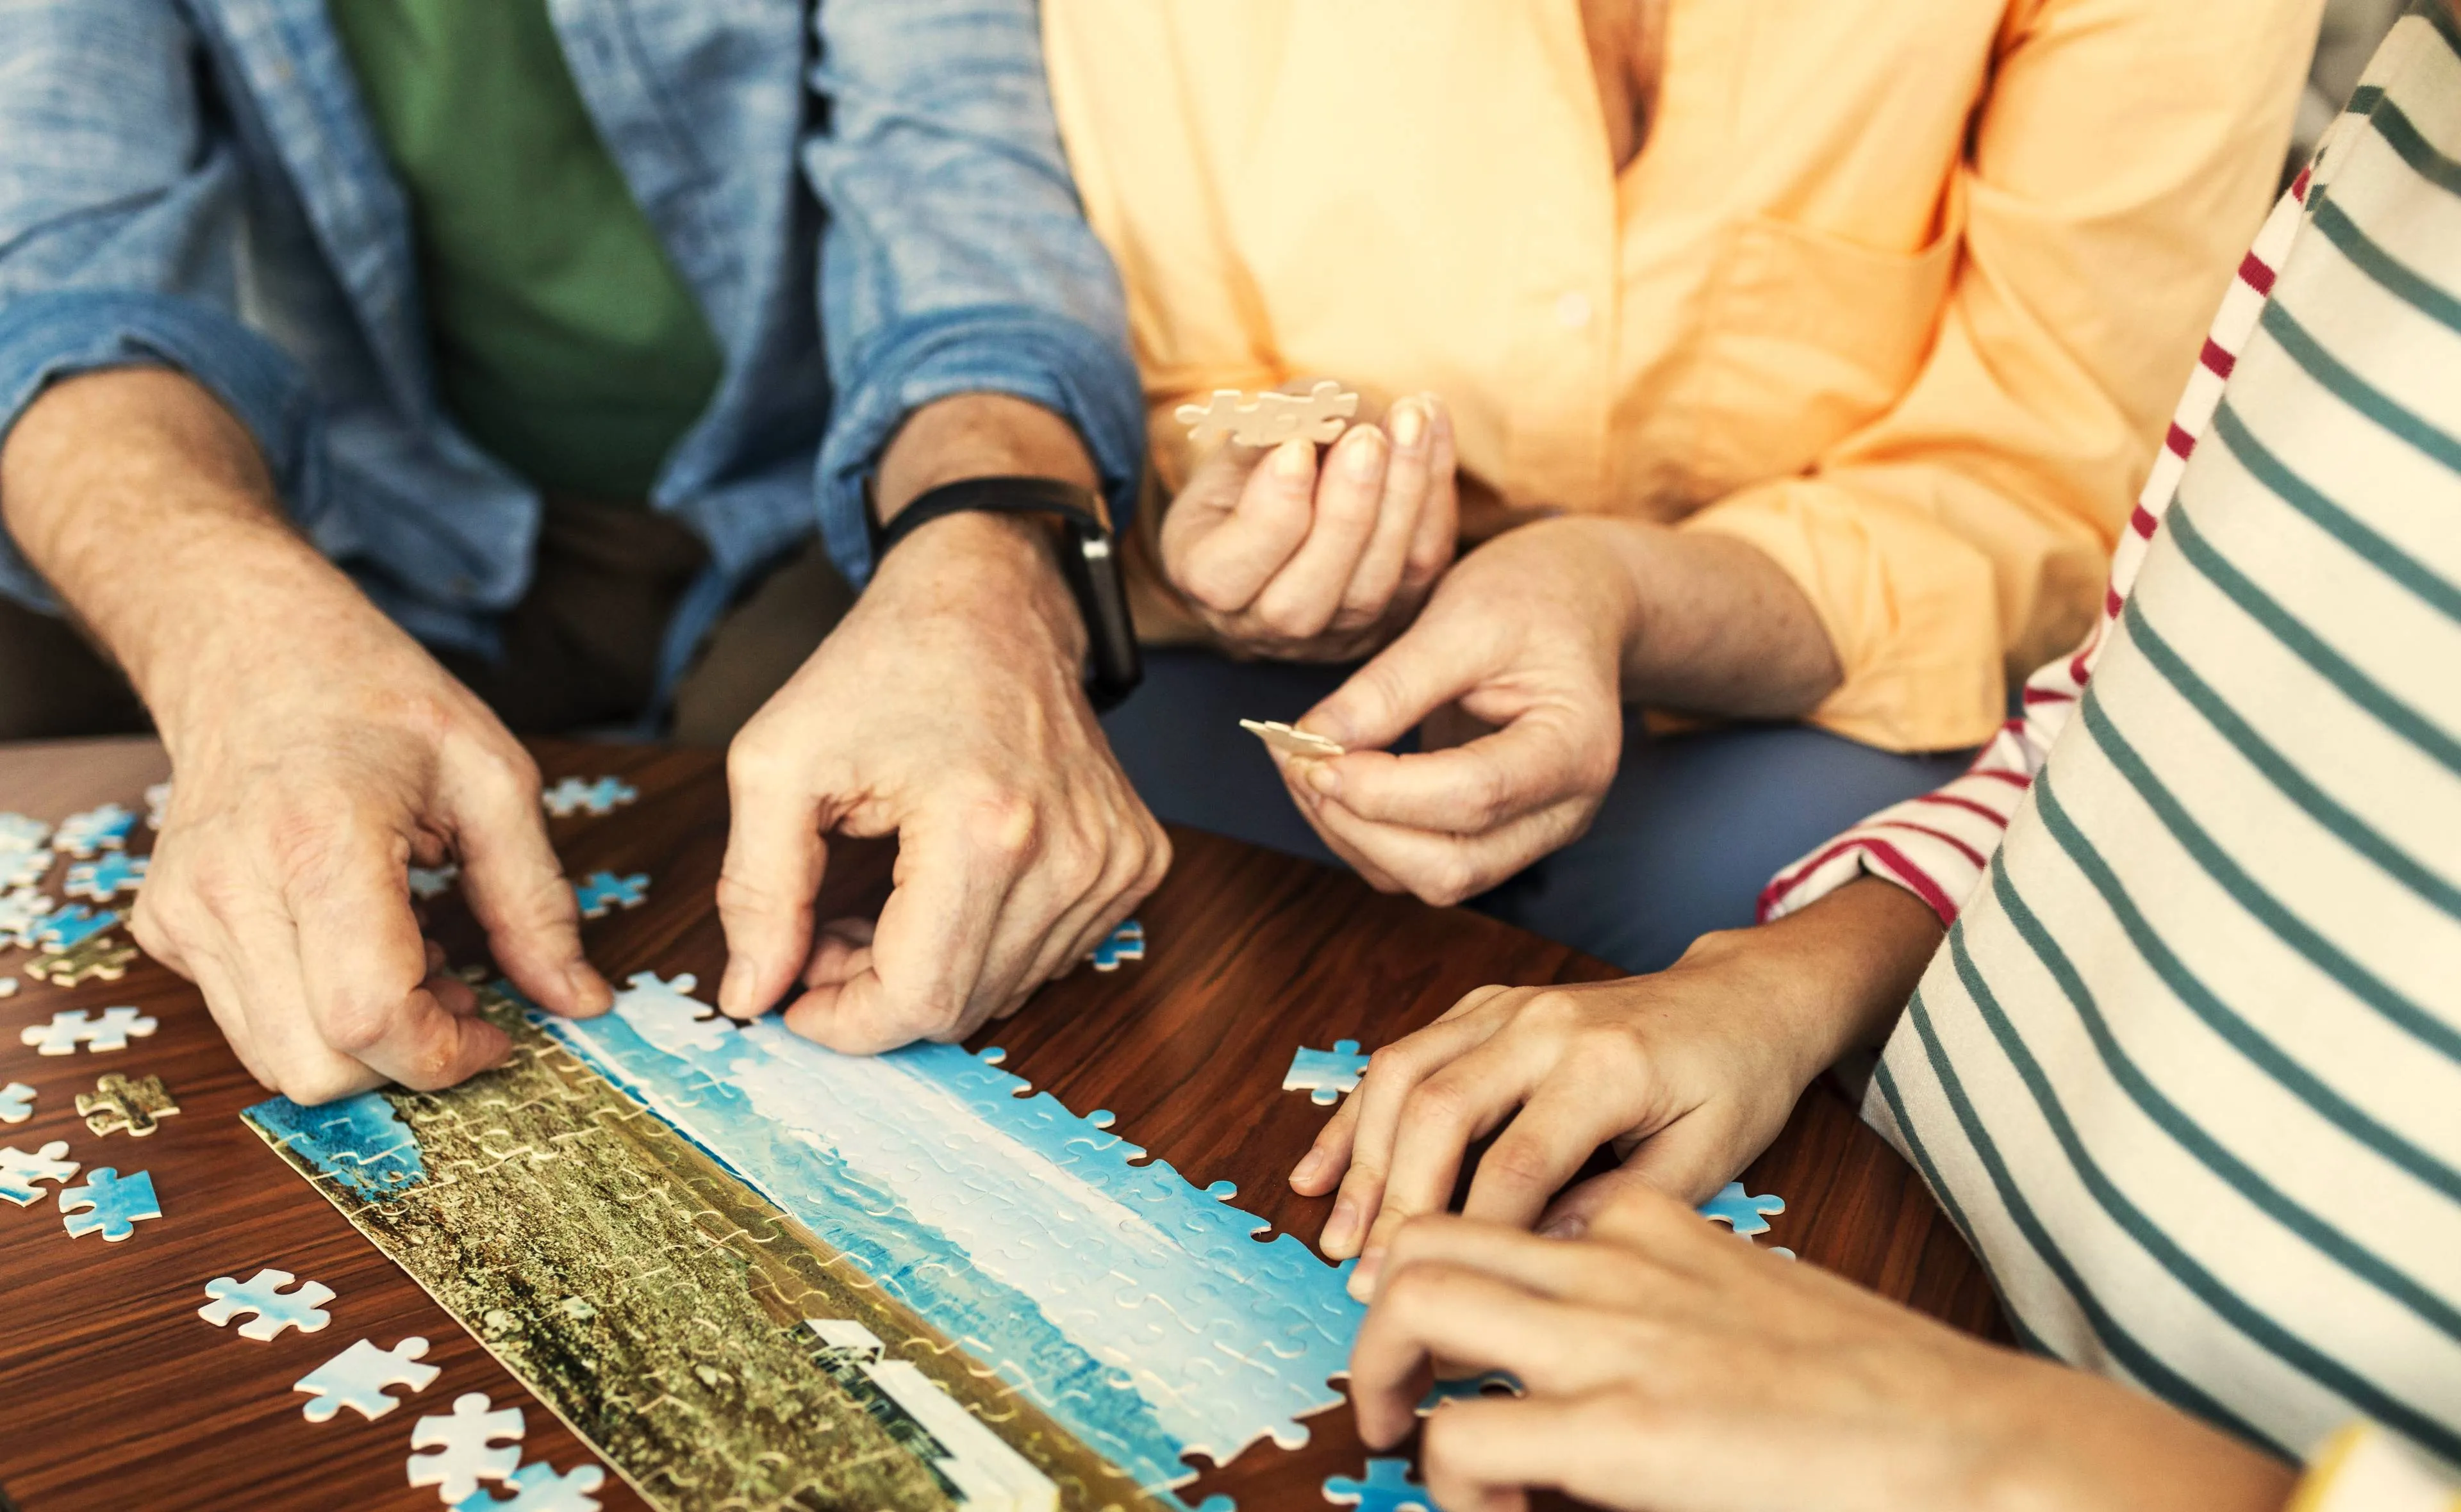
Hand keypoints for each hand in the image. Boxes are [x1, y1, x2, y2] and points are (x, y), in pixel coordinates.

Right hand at [137, 623, 611, 1102]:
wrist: (255, 654)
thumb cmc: (378, 701)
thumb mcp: (493, 780)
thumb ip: (537, 902)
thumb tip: (582, 1002)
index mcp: (319, 842)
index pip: (368, 1017)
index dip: (446, 1054)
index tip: (499, 1031)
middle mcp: (230, 889)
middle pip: (316, 1067)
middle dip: (407, 1062)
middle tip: (461, 993)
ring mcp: (184, 915)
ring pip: (278, 1062)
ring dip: (363, 1045)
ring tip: (415, 961)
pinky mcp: (167, 932)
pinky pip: (250, 1024)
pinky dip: (317, 1016)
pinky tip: (359, 945)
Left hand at [714, 510, 1170, 1050]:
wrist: (989, 600)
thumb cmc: (883, 667)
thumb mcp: (777, 762)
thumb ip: (756, 890)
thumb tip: (753, 996)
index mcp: (986, 830)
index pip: (921, 999)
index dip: (845, 1021)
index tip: (795, 991)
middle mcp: (1071, 855)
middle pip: (965, 1006)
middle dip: (878, 993)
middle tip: (825, 931)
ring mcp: (1114, 861)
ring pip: (1007, 989)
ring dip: (932, 969)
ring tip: (883, 899)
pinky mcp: (1135, 860)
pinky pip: (1051, 955)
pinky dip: (986, 943)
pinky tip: (946, 887)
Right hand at [1160, 394, 1455, 660]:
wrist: (1300, 495)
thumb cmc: (1255, 467)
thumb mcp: (1239, 445)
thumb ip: (1264, 432)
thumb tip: (1312, 416)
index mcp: (1207, 582)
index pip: (1226, 576)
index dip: (1268, 515)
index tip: (1296, 447)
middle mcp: (1266, 626)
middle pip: (1304, 600)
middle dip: (1344, 513)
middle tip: (1366, 438)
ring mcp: (1335, 633)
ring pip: (1374, 587)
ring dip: (1401, 497)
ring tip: (1410, 418)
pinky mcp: (1395, 616)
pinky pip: (1423, 563)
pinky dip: (1435, 489)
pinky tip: (1433, 422)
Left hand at [1272, 517, 1632, 904]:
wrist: (1576, 604)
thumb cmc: (1532, 598)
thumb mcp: (1463, 617)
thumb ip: (1391, 684)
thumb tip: (1314, 742)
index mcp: (1575, 749)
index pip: (1476, 796)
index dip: (1384, 789)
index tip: (1314, 755)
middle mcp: (1563, 810)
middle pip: (1454, 867)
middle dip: (1361, 827)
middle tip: (1299, 765)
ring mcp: (1531, 832)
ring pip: (1431, 880)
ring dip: (1353, 837)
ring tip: (1302, 768)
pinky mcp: (1493, 835)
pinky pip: (1419, 866)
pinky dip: (1363, 836)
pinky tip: (1328, 781)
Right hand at [1292, 879, 1944, 1297]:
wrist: (1743, 998)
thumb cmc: (1734, 1081)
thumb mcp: (1711, 1156)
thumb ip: (1621, 1206)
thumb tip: (1531, 1258)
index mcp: (1606, 1064)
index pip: (1518, 1163)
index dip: (1475, 1240)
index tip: (1452, 1309)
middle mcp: (1544, 1023)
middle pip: (1440, 1111)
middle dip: (1398, 1204)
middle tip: (1369, 1283)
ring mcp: (1506, 1006)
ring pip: (1403, 1075)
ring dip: (1363, 1162)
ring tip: (1337, 1239)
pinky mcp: (1483, 1007)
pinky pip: (1401, 1055)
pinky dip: (1354, 1116)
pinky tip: (1317, 1172)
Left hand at [1351, 1195, 2298, 1511]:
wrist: (1975, 1444)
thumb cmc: (1877, 1396)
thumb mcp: (1748, 1313)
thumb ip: (1665, 1311)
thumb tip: (1582, 1381)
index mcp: (1652, 1227)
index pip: (1502, 1209)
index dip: (1454, 1273)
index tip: (1456, 1348)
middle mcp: (1614, 1263)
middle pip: (1427, 1236)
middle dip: (1378, 1312)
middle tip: (1391, 1391)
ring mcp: (1611, 1339)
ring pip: (1412, 1302)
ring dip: (1380, 1374)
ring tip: (1400, 1438)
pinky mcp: (1619, 1431)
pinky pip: (1464, 1441)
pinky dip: (1451, 1482)